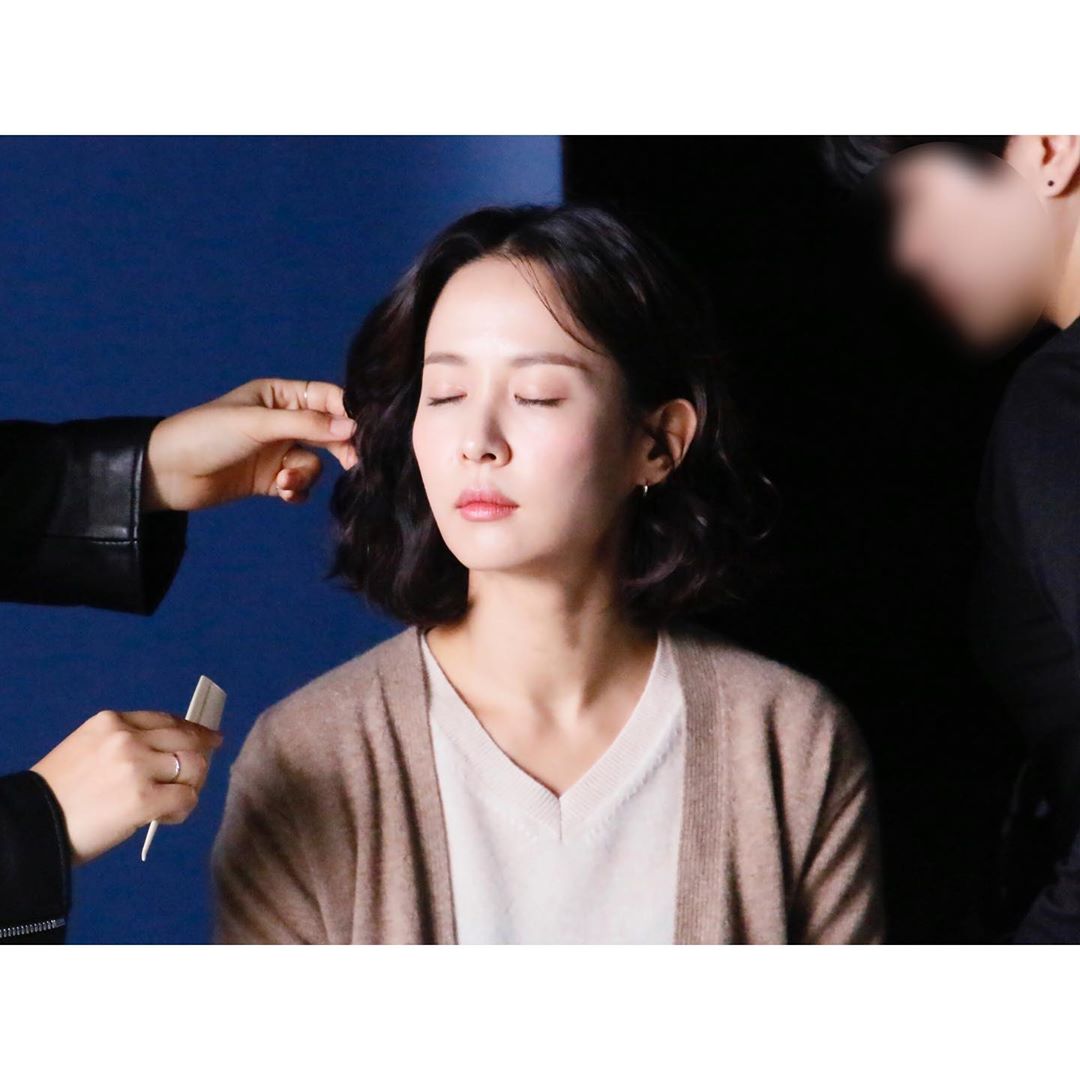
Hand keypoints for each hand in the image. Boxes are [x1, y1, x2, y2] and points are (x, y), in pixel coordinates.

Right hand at [31, 709, 223, 864]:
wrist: (32, 825)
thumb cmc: (58, 794)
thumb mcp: (87, 749)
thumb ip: (124, 744)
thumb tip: (168, 754)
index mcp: (111, 722)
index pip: (165, 720)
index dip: (191, 729)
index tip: (208, 737)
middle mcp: (127, 738)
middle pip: (187, 739)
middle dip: (203, 754)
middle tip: (202, 772)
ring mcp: (137, 767)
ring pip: (194, 766)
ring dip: (191, 785)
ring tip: (174, 801)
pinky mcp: (144, 799)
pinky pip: (186, 798)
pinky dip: (182, 810)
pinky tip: (165, 817)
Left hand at [143, 378, 358, 511]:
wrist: (166, 473)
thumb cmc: (206, 435)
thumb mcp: (258, 424)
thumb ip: (307, 425)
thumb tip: (352, 427)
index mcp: (279, 396)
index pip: (326, 398)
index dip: (347, 412)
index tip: (363, 431)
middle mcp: (282, 421)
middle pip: (328, 431)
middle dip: (339, 447)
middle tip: (351, 462)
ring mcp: (277, 451)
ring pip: (314, 462)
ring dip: (305, 474)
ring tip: (286, 481)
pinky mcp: (270, 479)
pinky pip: (299, 484)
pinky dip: (297, 489)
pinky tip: (283, 492)